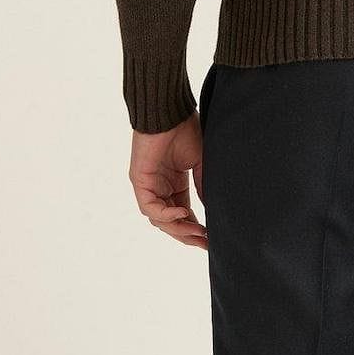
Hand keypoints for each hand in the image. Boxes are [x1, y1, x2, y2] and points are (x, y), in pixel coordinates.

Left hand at [129, 111, 206, 248]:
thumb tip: (213, 209)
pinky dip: (167, 214)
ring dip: (179, 228)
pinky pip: (151, 208)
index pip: (183, 213)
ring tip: (199, 231)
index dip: (195, 228)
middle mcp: (159, 187)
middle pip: (171, 222)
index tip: (211, 239)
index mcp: (173, 183)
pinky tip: (184, 212)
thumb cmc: (184, 129)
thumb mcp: (200, 162)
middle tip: (205, 243)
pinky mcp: (140, 181)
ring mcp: (148, 186)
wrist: (169, 110)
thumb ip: (203, 185)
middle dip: (188, 234)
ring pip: (160, 219)